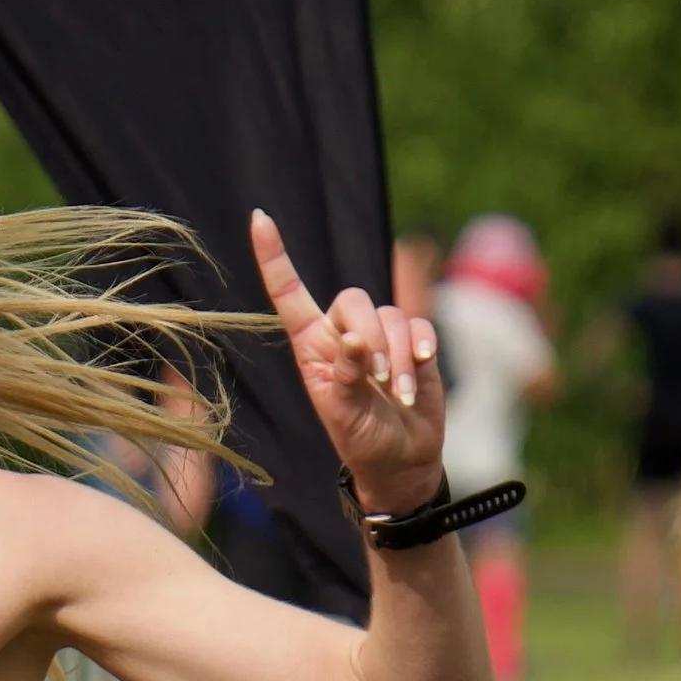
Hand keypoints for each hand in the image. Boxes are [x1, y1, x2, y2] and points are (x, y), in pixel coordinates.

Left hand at [250, 212, 442, 515]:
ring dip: (398, 358)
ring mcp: (379, 336)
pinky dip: (421, 349)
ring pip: (391, 314)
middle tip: (377, 379)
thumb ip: (347, 376)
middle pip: (353, 298)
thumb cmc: (362, 440)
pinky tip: (421, 373)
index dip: (274, 258)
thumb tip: (354, 338)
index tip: (259, 219)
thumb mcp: (345, 416)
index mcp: (312, 347)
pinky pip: (420, 323)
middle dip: (369, 334)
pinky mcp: (412, 341)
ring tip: (398, 396)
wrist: (402, 460)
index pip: (289, 294)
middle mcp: (342, 334)